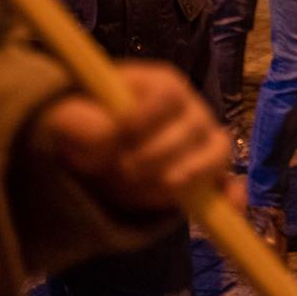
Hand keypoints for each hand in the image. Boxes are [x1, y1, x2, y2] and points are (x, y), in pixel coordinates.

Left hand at [34, 60, 235, 212]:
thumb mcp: (66, 119)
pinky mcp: (205, 176)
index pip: (169, 95)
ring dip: (189, 174)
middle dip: (157, 154)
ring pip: (215, 154)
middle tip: (124, 170)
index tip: (121, 135)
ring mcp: (201, 144)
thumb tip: (110, 134)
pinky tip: (228, 208)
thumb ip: (79, 121)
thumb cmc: (83, 130)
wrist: (88, 161)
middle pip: (192, 127)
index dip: (148, 116)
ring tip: (160, 186)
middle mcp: (189, 110)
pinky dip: (229, 196)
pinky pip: (227, 184)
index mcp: (160, 87)